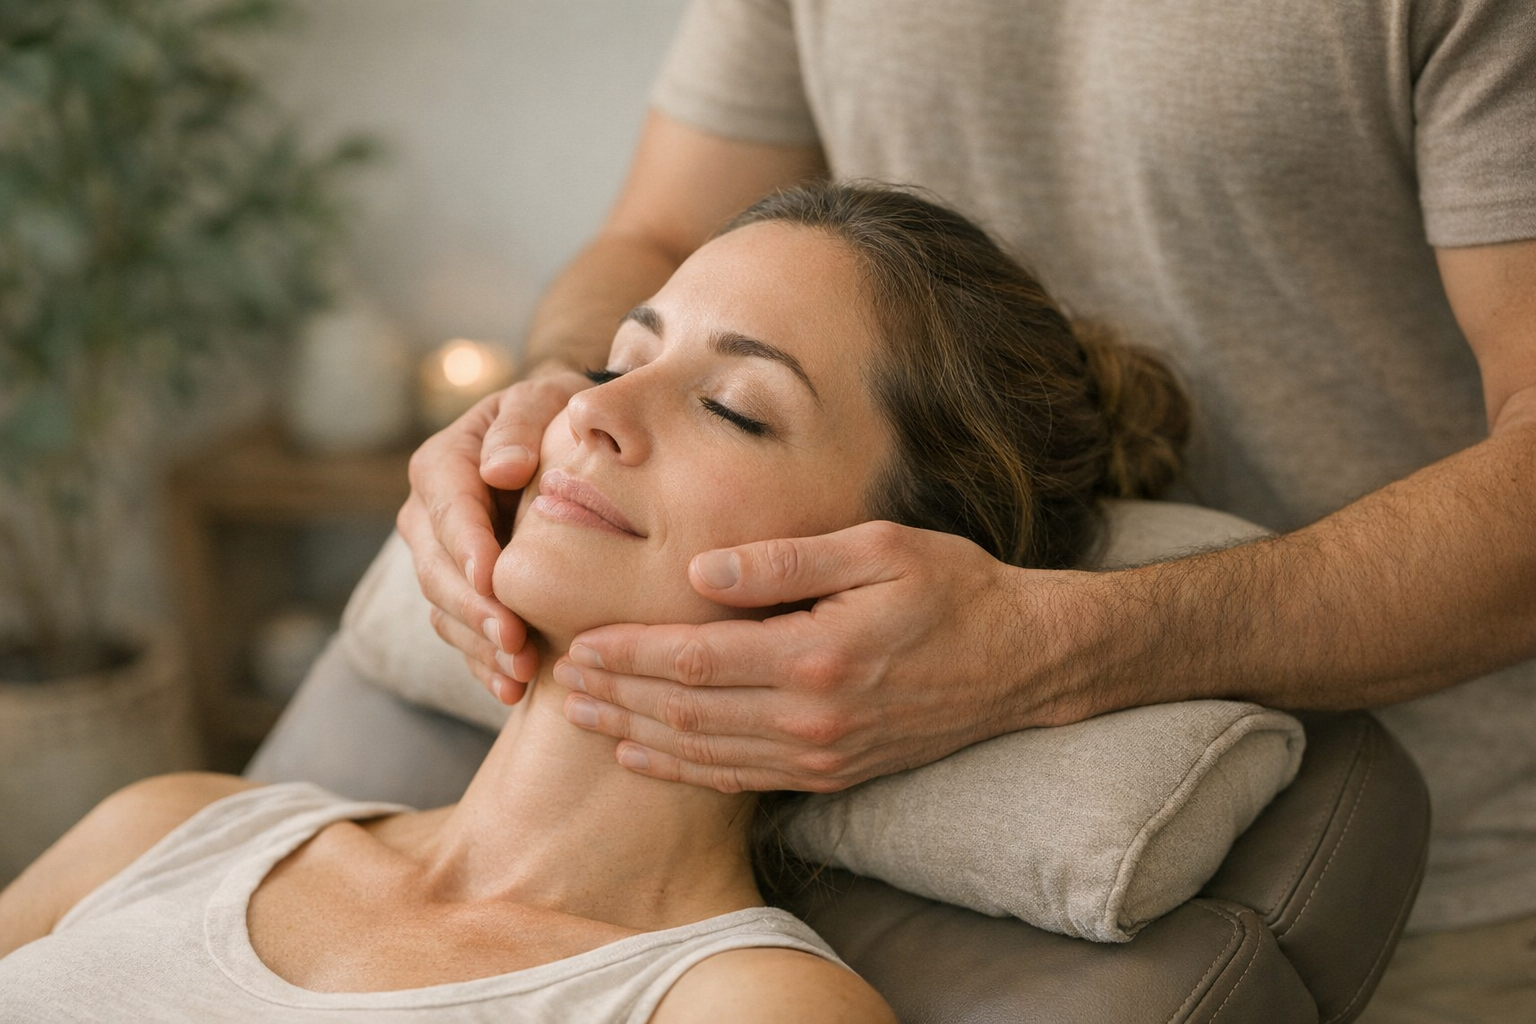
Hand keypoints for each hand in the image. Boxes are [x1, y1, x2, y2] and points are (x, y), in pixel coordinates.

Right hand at [397, 363, 587, 702]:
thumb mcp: (543, 402)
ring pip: (445, 610)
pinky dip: (484, 665)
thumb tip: (502, 470)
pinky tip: (513, 690)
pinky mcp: (461, 596)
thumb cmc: (558, 416)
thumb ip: (520, 427)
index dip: (467, 547)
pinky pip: (462, 636)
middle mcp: (429, 517)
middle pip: (438, 570)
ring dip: (480, 646)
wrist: (570, 447)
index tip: (493, 579)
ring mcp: (442, 561)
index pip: (449, 509)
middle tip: (513, 641)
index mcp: (442, 465)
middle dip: (474, 609)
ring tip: (520, 675)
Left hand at [550, 521, 1103, 792]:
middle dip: (614, 695)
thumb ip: (785, 561)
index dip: (626, 654)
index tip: (577, 641)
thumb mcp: (878, 548)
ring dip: (634, 736)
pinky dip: (681, 771)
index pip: (692, 659)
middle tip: (557, 677)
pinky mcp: (831, 772)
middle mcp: (810, 718)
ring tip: (580, 716)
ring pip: (702, 754)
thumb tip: (701, 570)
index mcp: (814, 657)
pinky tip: (643, 756)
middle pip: (684, 712)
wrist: (1021, 662)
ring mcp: (821, 755)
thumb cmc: (953, 590)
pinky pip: (739, 778)